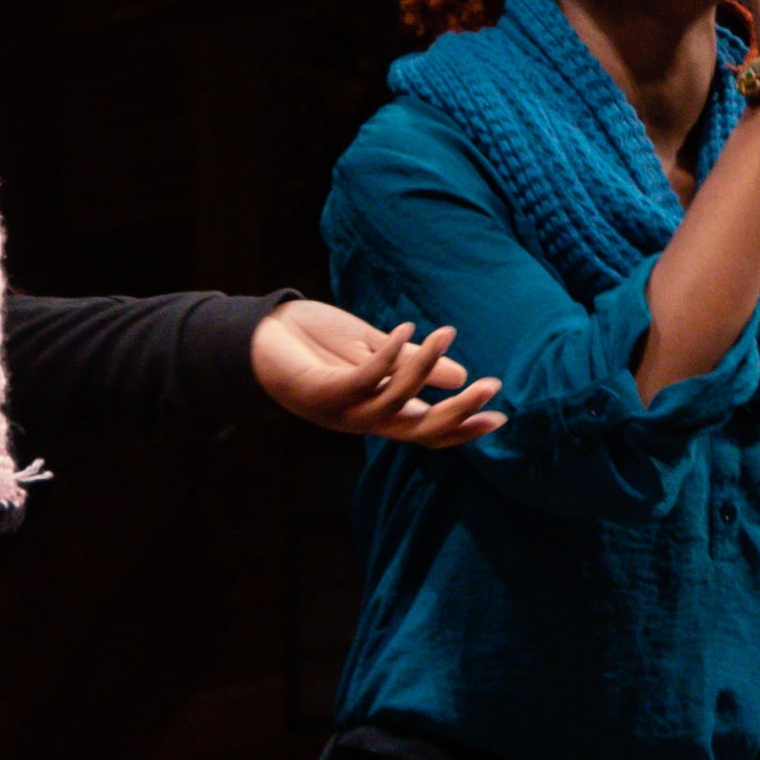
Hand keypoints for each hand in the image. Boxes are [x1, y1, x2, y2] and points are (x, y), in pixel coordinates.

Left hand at [248, 302, 508, 451]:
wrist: (259, 338)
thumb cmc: (316, 346)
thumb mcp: (373, 352)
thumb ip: (413, 364)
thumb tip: (460, 374)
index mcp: (378, 414)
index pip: (428, 430)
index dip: (463, 427)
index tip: (500, 416)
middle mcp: (363, 419)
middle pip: (418, 429)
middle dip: (457, 411)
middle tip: (491, 387)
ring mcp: (342, 409)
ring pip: (395, 401)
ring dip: (423, 368)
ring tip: (446, 333)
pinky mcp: (323, 390)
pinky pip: (364, 377)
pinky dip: (389, 355)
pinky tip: (407, 329)